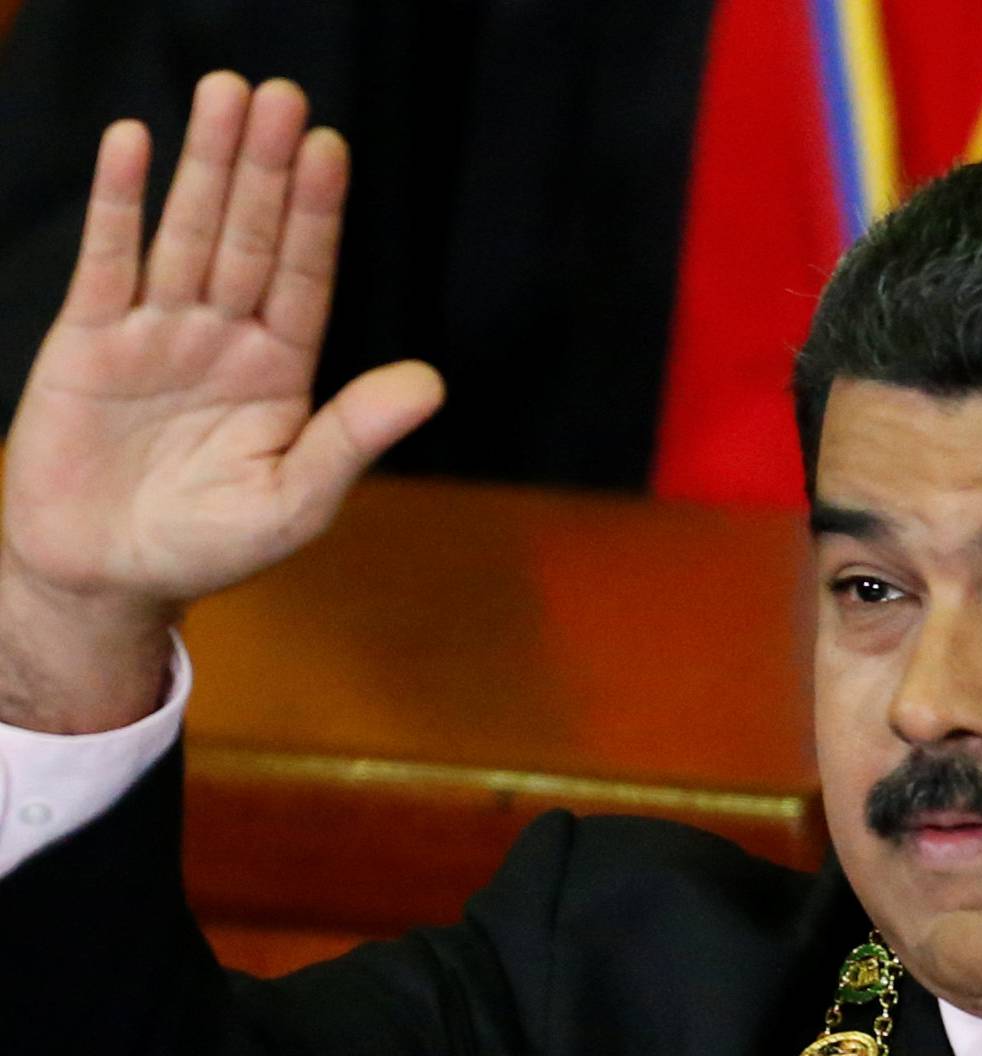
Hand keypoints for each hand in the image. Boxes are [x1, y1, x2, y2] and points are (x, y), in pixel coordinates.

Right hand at [0, 71, 443, 632]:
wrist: (106, 574)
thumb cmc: (209, 546)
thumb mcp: (295, 499)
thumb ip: (355, 437)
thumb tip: (431, 384)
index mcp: (279, 375)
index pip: (304, 279)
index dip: (315, 216)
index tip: (330, 149)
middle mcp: (223, 339)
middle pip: (248, 239)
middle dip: (264, 169)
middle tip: (282, 97)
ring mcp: (156, 332)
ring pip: (186, 234)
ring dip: (204, 166)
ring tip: (225, 94)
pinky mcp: (88, 338)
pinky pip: (108, 260)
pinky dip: (120, 204)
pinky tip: (134, 146)